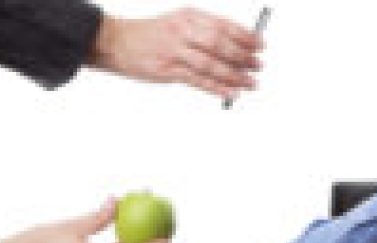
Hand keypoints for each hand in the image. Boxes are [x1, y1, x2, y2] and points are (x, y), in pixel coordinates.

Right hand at [90, 9, 262, 98]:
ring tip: (251, 83)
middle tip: (258, 66)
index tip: (261, 46)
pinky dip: (217, 88)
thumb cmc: (153, 34)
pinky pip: (197, 80)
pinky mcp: (166, 70)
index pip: (224, 25)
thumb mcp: (180, 22)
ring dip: (234, 76)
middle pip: (219, 44)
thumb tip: (240, 48)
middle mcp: (182, 31)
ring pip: (210, 64)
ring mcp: (174, 51)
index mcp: (189, 16)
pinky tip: (231, 93)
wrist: (115, 41)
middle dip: (243, 57)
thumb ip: (206, 31)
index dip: (246, 37)